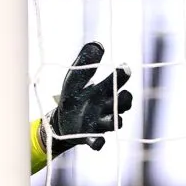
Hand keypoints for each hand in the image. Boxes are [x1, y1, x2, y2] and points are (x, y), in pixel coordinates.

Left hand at [41, 41, 133, 156]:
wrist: (61, 121)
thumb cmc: (73, 97)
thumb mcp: (75, 78)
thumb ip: (85, 63)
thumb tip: (96, 43)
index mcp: (106, 89)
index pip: (119, 80)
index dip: (122, 75)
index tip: (123, 68)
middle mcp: (108, 106)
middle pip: (124, 102)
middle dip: (124, 99)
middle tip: (121, 95)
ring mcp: (101, 123)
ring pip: (115, 122)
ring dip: (114, 120)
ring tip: (110, 118)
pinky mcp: (90, 137)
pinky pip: (99, 142)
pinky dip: (99, 142)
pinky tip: (97, 142)